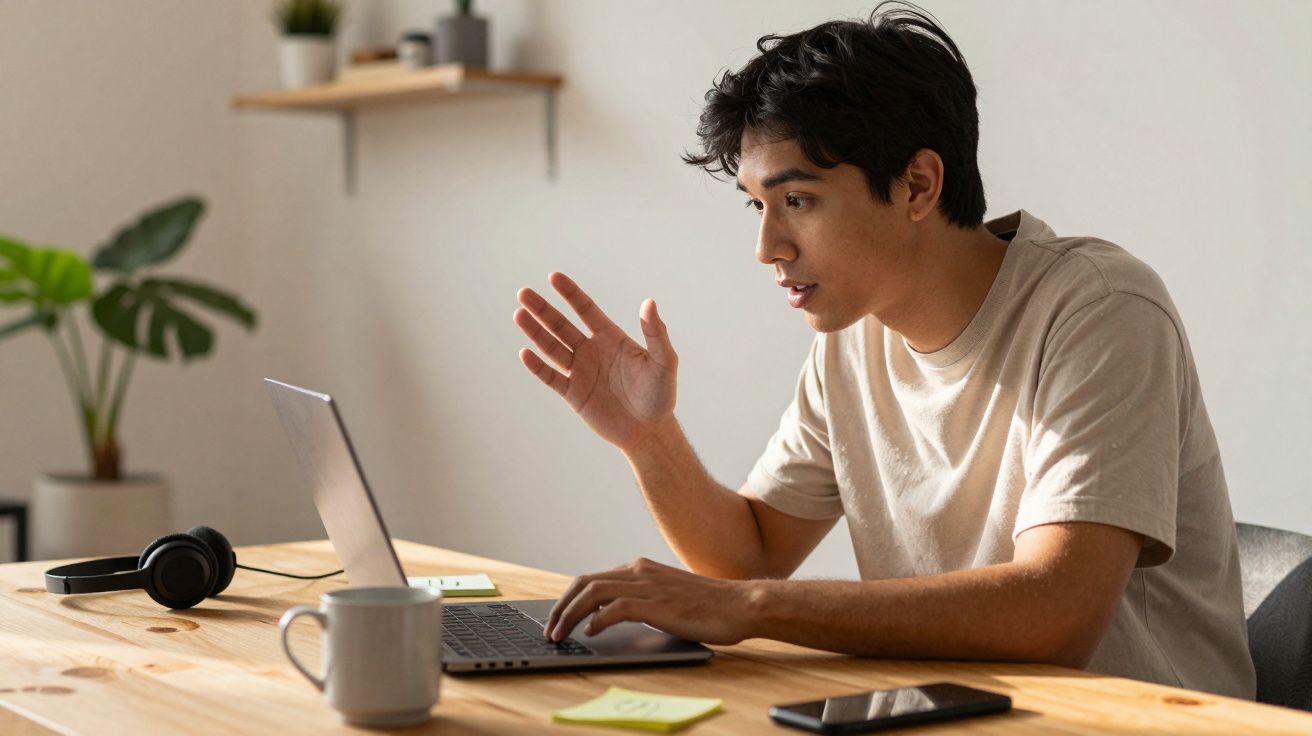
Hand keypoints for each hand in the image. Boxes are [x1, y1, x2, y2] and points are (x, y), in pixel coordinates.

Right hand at [514, 273, 677, 451]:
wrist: (649, 431)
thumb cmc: (660, 395)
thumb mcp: (663, 361)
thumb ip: (656, 332)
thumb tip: (649, 302)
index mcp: (611, 338)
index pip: (586, 309)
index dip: (570, 293)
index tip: (553, 277)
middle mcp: (592, 351)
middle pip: (561, 325)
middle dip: (543, 309)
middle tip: (523, 293)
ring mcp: (580, 372)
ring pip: (552, 348)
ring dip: (535, 332)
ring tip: (518, 315)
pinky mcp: (573, 394)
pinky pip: (551, 377)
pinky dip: (537, 366)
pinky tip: (525, 353)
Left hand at [543, 557, 757, 644]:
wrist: (740, 604)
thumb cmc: (709, 606)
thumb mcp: (667, 596)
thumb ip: (641, 600)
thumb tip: (610, 617)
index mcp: (640, 568)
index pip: (592, 578)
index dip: (569, 599)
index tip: (557, 618)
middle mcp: (639, 571)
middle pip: (584, 582)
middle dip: (561, 606)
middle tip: (550, 629)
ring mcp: (648, 586)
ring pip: (593, 592)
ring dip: (570, 614)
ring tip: (560, 635)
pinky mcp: (657, 604)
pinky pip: (615, 608)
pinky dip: (597, 620)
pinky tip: (591, 633)